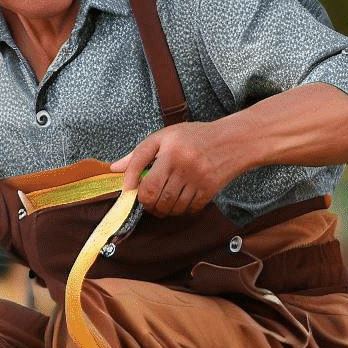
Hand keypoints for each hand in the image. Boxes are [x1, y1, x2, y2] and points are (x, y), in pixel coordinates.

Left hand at [110, 123, 230, 216]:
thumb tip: (113, 168)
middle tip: (148, 202)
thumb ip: (139, 154)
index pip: (141, 170)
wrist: (234, 140)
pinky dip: (182, 210)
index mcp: (169, 146)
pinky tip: (182, 201)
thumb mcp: (166, 136)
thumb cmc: (195, 137)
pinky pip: (189, 209)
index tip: (129, 192)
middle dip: (147, 204)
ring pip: (171, 206)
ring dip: (164, 210)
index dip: (131, 186)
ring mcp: (197, 176)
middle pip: (154, 195)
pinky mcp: (210, 188)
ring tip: (164, 203)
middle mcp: (182, 161)